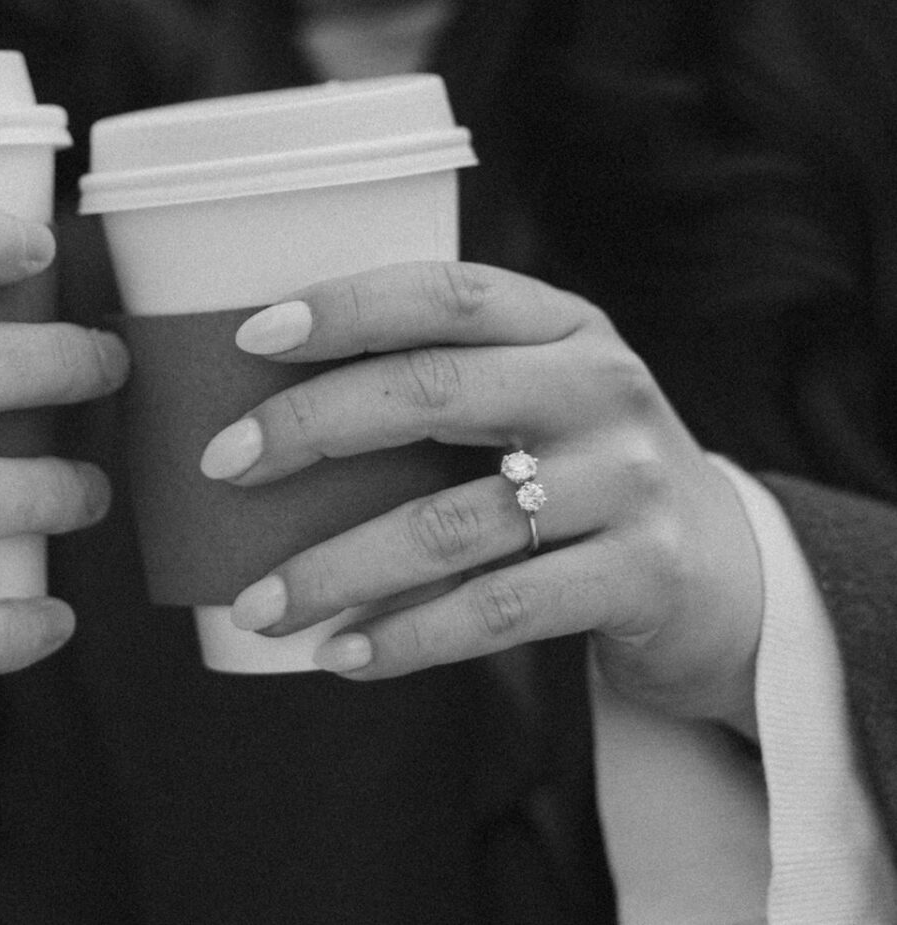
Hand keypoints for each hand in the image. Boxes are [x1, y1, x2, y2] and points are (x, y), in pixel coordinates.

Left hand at [199, 261, 762, 734]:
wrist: (725, 573)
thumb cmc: (579, 473)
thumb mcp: (539, 398)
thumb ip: (445, 387)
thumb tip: (265, 416)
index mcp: (563, 326)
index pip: (446, 292)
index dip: (346, 306)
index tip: (252, 335)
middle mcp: (602, 387)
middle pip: (434, 392)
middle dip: (311, 427)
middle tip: (223, 467)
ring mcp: (627, 482)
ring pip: (452, 521)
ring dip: (337, 569)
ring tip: (258, 605)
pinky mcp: (641, 575)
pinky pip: (497, 610)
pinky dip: (408, 638)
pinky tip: (341, 656)